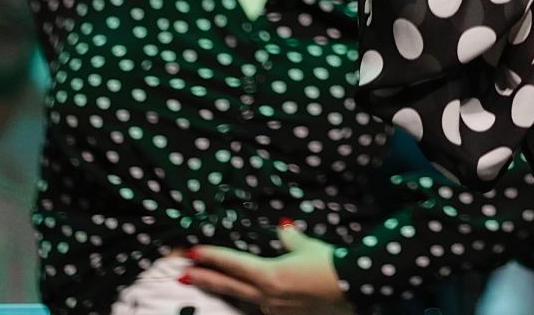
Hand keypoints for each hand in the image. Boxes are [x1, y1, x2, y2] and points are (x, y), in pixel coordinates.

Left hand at [180, 224, 352, 314]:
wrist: (353, 289)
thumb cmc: (330, 264)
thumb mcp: (308, 246)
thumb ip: (290, 237)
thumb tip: (282, 227)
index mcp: (269, 274)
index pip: (232, 263)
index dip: (210, 257)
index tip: (191, 253)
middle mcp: (266, 295)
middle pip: (228, 285)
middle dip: (203, 279)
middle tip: (181, 275)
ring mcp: (274, 308)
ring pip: (243, 297)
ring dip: (226, 289)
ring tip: (209, 282)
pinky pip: (261, 304)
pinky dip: (251, 296)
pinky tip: (252, 292)